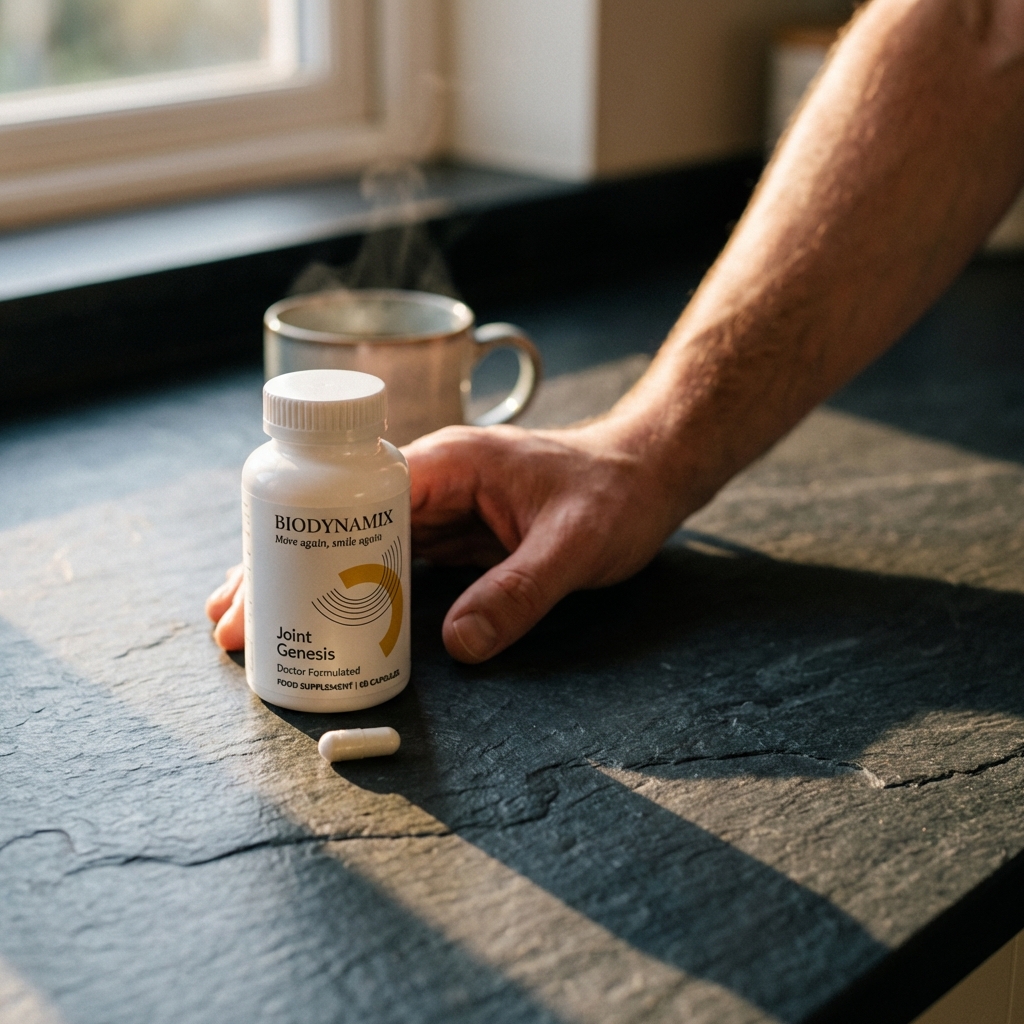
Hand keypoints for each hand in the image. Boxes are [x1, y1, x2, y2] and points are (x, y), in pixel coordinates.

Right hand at [205, 417, 685, 661]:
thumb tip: (457, 646)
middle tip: (231, 621)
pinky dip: (350, 588)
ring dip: (305, 580)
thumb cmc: (616, 495)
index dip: (298, 543)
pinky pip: (389, 561)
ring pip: (354, 542)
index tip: (259, 589)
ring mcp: (439, 506)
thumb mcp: (575, 546)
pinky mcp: (453, 533)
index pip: (351, 498)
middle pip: (335, 521)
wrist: (647, 473)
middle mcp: (432, 480)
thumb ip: (520, 592)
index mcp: (446, 464)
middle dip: (280, 567)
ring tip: (253, 623)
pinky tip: (322, 616)